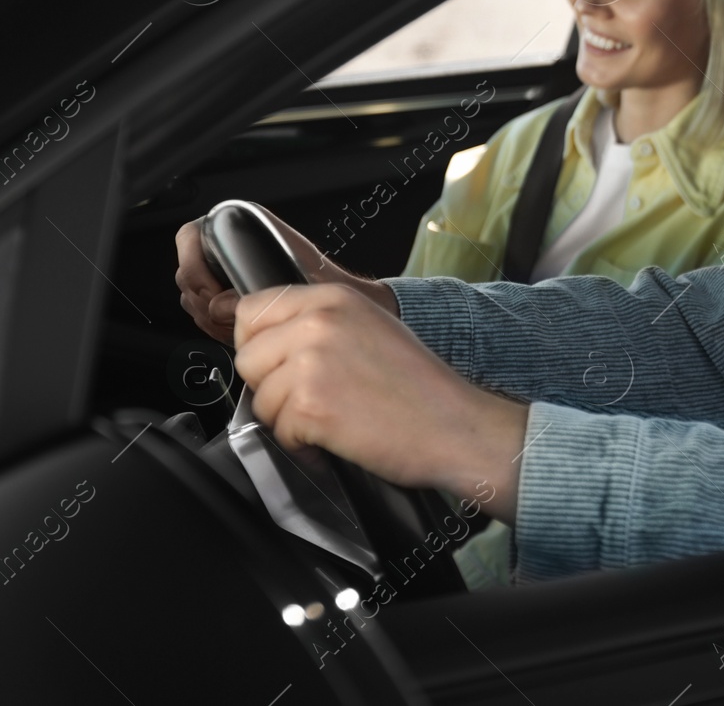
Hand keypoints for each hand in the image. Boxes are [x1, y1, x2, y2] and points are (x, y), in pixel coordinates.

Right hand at [174, 205, 397, 343]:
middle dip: (202, 300)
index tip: (210, 291)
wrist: (336, 299)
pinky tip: (236, 331)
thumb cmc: (321, 280)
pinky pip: (205, 313)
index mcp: (242, 227)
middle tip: (224, 315)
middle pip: (187, 272)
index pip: (191, 237)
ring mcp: (226, 273)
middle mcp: (230, 247)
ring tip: (236, 324)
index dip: (193, 266)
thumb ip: (248, 289)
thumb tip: (222, 304)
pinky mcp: (229, 298)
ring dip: (209, 316)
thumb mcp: (286, 277)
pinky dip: (216, 326)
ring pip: (193, 296)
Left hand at [233, 282, 524, 519]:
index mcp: (333, 298)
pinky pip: (278, 431)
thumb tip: (269, 340)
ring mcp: (312, 363)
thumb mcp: (372, 328)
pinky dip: (303, 445)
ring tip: (334, 419)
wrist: (456, 426)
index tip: (281, 365)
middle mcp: (318, 322)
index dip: (260, 344)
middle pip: (247, 357)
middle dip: (271, 386)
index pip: (253, 310)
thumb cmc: (422, 388)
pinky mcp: (311, 406)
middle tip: (314, 399)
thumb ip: (321, 324)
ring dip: (288, 419)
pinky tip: (338, 438)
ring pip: (260, 399)